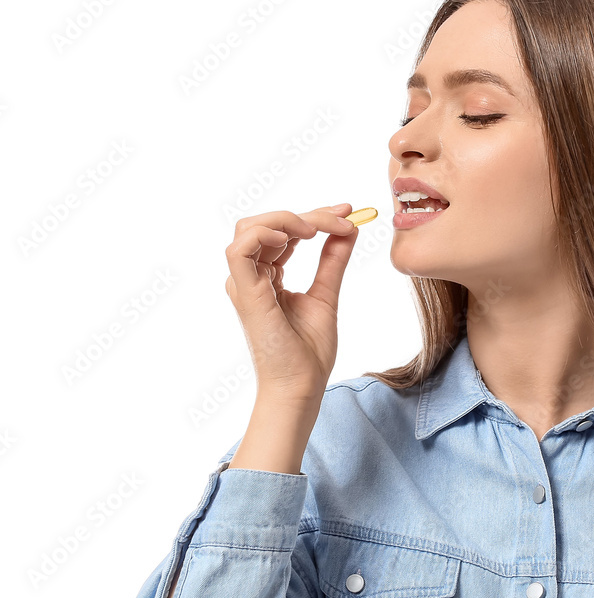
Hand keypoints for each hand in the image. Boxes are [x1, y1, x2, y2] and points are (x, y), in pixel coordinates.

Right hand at [224, 203, 360, 403]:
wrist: (302, 386)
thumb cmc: (309, 352)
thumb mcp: (327, 295)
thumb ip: (333, 261)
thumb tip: (349, 229)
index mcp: (266, 278)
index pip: (283, 233)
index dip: (314, 216)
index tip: (349, 212)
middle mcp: (251, 278)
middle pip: (267, 224)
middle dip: (307, 214)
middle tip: (343, 217)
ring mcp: (244, 284)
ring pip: (250, 228)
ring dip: (287, 218)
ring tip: (320, 228)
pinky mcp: (244, 293)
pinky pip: (240, 249)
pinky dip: (266, 233)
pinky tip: (299, 237)